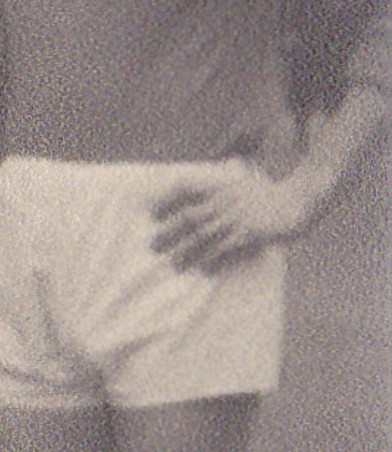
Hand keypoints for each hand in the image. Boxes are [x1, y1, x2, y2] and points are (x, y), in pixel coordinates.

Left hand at [149, 165, 304, 272]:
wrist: (300, 198)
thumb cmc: (268, 193)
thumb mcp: (243, 180)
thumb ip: (223, 183)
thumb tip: (202, 183)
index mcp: (222, 186)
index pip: (188, 189)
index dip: (167, 200)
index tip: (151, 213)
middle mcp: (227, 200)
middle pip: (191, 216)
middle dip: (169, 231)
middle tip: (152, 246)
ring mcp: (239, 217)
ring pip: (206, 235)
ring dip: (187, 251)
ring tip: (173, 264)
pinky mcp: (253, 233)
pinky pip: (229, 248)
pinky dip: (215, 259)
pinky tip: (205, 270)